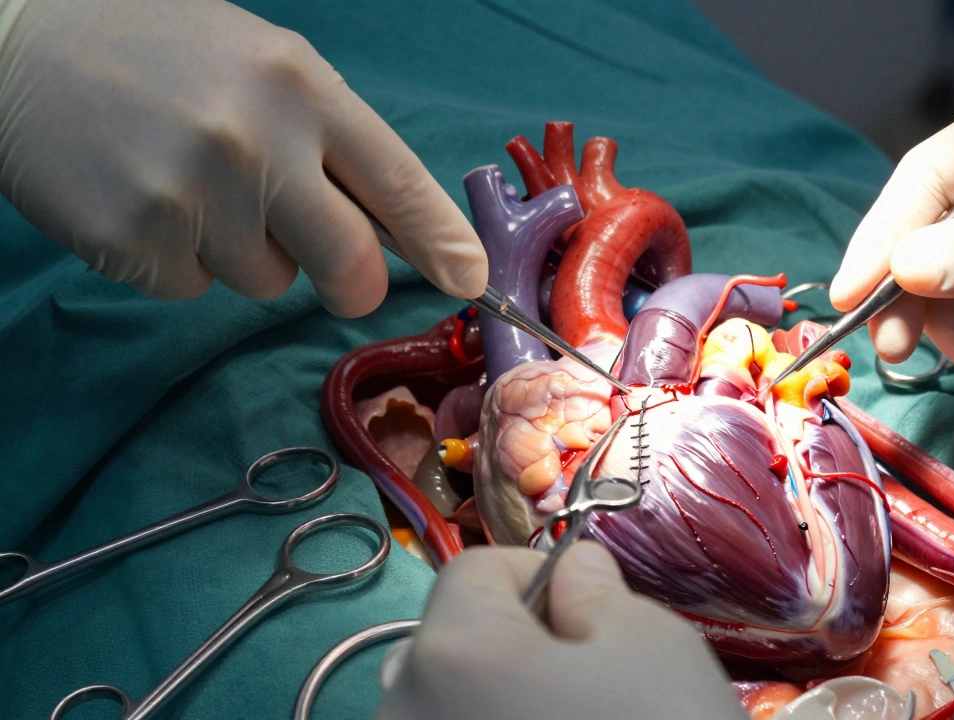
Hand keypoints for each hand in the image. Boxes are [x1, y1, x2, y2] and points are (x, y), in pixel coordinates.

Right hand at [0, 0, 486, 314]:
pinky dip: (179, 261)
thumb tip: (400, 230)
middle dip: (350, 284)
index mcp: (300, 87)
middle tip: (332, 271)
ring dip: (245, 253)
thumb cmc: (159, 53)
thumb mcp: (264, 67)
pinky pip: (194, 288)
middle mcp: (255, 140)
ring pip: (268, 283)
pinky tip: (146, 201)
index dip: (440, 240)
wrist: (20, 41)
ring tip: (191, 184)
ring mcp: (191, 194)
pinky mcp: (133, 239)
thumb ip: (332, 140)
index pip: (395, 182)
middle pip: (349, 266)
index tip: (470, 280)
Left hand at [375, 543, 747, 719]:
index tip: (589, 605)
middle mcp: (402, 714)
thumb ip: (599, 593)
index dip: (536, 574)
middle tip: (587, 678)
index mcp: (453, 654)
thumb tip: (575, 570)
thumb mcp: (654, 648)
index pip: (474, 572)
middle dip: (510, 645)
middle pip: (445, 644)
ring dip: (491, 706)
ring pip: (438, 711)